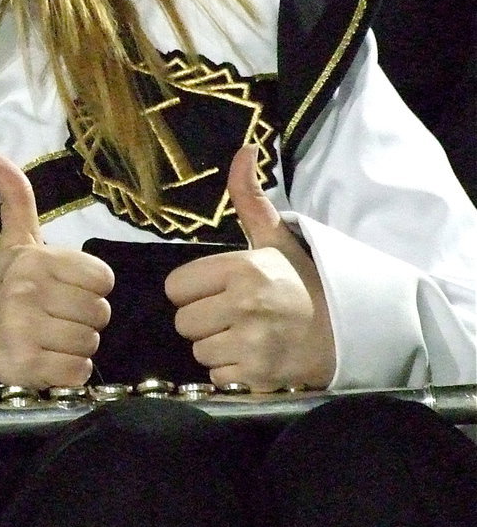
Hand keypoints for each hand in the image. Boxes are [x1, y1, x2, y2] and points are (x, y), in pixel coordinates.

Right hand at [0, 154, 113, 388]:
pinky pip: (79, 372)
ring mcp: (25, 328)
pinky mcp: (27, 364)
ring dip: (78, 347)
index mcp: (35, 259)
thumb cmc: (9, 288)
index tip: (65, 290)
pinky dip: (71, 372)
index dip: (91, 289)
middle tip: (56, 318)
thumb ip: (17, 199)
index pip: (103, 279)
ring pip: (91, 343)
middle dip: (85, 320)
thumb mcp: (17, 242)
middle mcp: (28, 291)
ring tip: (51, 338)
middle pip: (100, 313)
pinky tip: (49, 360)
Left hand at [165, 145, 335, 390]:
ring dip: (217, 346)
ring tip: (247, 335)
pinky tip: (255, 356)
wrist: (350, 332)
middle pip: (183, 322)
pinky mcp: (258, 377)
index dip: (194, 290)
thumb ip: (249, 199)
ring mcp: (251, 344)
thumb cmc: (304, 283)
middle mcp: (244, 305)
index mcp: (243, 267)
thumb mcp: (276, 240)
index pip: (176, 287)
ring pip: (198, 350)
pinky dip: (231, 370)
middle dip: (204, 320)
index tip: (219, 290)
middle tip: (236, 314)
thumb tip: (243, 149)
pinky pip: (216, 375)